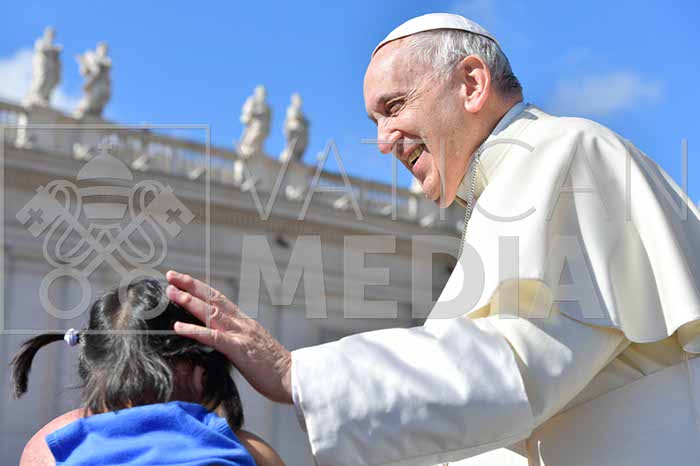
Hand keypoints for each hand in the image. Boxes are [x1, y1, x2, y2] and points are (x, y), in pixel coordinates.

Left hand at [165, 270, 293, 403]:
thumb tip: (218, 342)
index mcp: (244, 322)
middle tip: (171, 275)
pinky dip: (194, 330)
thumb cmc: (273, 368)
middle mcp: (242, 323)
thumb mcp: (251, 349)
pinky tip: (178, 326)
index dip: (201, 288)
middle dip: (191, 285)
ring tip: (171, 292)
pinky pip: (213, 337)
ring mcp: (241, 334)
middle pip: (213, 299)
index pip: (219, 299)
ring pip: (211, 312)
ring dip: (189, 301)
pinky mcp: (239, 349)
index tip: (183, 281)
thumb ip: (236, 341)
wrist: (293, 378)